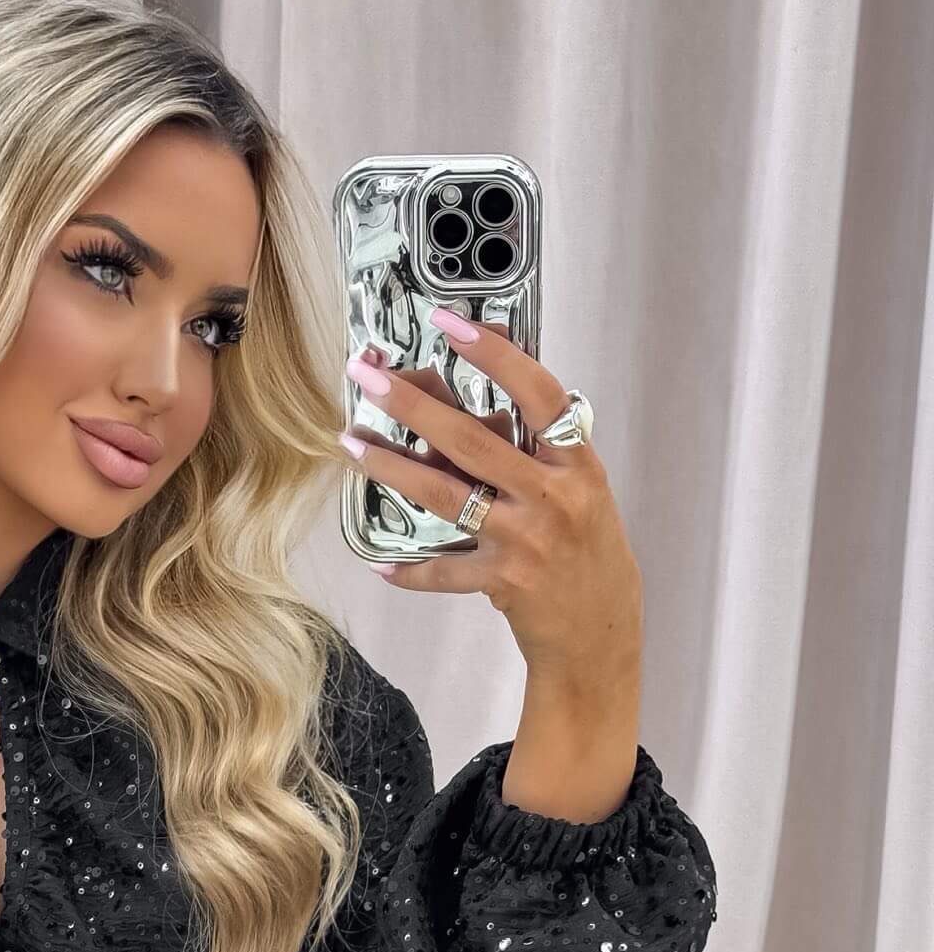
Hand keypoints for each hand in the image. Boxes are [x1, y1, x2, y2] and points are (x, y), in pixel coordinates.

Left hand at [339, 314, 643, 702]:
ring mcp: (527, 538)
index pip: (537, 393)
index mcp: (576, 461)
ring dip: (392, 466)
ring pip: (447, 494)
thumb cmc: (586, 550)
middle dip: (414, 403)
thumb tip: (470, 399)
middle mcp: (553, 495)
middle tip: (369, 377)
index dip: (495, 355)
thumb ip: (531, 448)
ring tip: (352, 442)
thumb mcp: (577, 487)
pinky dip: (413, 571)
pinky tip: (382, 566)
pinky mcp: (504, 581)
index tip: (451, 323)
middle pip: (472, 439)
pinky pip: (445, 570)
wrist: (600, 628)